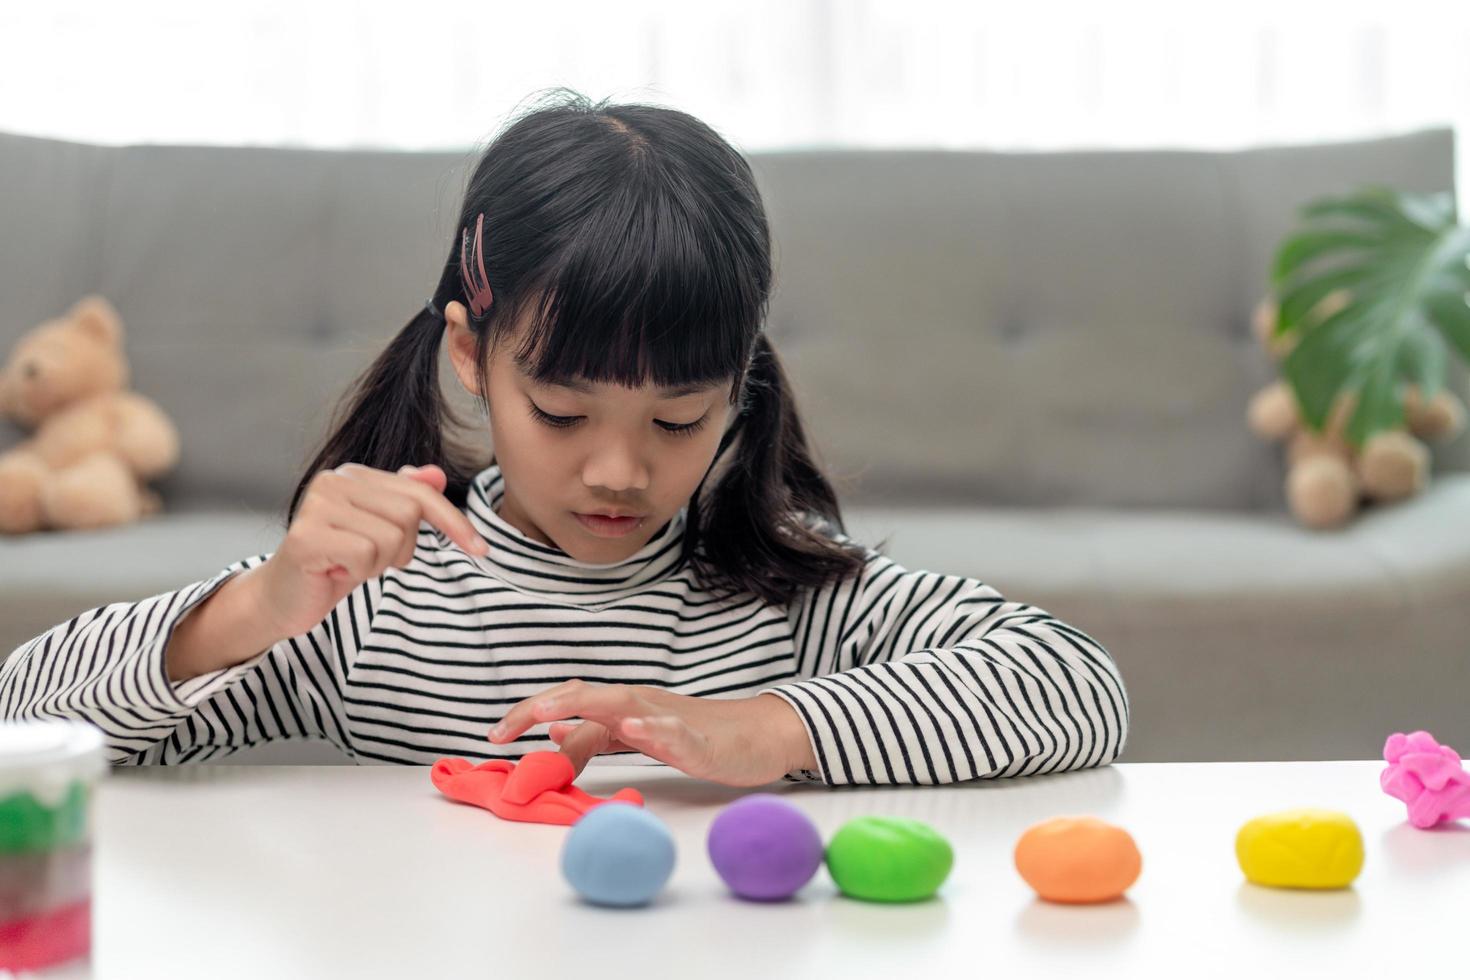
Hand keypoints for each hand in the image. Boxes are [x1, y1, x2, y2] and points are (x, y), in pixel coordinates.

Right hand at [257, 462, 487, 638]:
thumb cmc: (334, 563)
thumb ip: (404, 500)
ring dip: (377, 564)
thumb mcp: (378, 531)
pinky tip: (334, 572)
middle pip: (409, 515)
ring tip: (348, 565)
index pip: (421, 493)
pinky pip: (365, 556)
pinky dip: (358, 573)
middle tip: (368, 560)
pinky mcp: (306, 536)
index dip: (454, 522)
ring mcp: (317, 506)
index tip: (481, 549)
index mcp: (355, 476)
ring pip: (390, 538)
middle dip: (401, 549)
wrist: (283, 597)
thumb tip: (436, 475)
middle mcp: (334, 481)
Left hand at [487, 680, 817, 786]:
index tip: (493, 736)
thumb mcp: (639, 735)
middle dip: (540, 707)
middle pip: (583, 695)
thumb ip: (599, 735)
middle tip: (501, 729)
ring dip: (580, 705)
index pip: (568, 705)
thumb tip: (556, 733)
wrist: (760, 735)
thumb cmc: (700, 737)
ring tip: (544, 713)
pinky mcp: (696, 738)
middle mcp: (639, 704)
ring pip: (620, 703)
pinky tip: (630, 727)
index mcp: (622, 707)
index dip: (528, 716)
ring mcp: (667, 718)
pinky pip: (671, 730)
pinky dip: (649, 726)